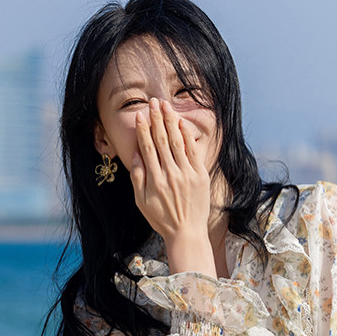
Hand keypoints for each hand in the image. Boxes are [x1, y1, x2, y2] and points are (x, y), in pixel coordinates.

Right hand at [130, 98, 212, 262]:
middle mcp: (170, 174)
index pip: (147, 148)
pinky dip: (186, 136)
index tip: (140, 115)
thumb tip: (136, 154)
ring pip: (177, 141)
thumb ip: (137, 177)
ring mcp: (187, 174)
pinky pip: (193, 151)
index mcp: (154, 180)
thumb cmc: (162, 219)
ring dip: (171, 121)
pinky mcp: (200, 176)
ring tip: (166, 106)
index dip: (143, 130)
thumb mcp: (142, 202)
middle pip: (162, 140)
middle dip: (157, 119)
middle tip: (153, 102)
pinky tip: (181, 123)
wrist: (187, 234)